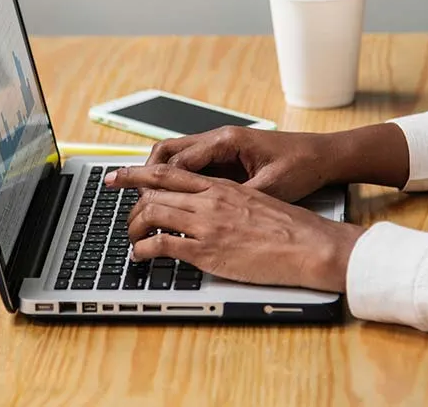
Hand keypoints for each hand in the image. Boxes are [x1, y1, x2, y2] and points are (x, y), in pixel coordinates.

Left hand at [105, 165, 364, 292]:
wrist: (310, 244)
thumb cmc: (290, 227)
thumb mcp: (256, 200)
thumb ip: (229, 200)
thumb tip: (212, 206)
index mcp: (221, 186)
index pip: (170, 172)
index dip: (139, 173)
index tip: (121, 175)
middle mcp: (209, 199)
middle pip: (154, 190)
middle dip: (128, 196)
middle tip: (118, 204)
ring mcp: (206, 224)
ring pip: (153, 213)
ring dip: (134, 225)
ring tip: (131, 236)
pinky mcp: (208, 250)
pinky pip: (162, 244)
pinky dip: (143, 249)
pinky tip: (140, 255)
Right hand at [146, 126, 336, 201]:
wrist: (324, 155)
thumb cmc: (301, 166)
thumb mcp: (269, 188)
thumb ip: (236, 199)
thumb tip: (206, 219)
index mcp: (226, 141)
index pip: (177, 160)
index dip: (154, 180)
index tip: (139, 199)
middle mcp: (218, 139)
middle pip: (167, 151)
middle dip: (144, 171)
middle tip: (123, 187)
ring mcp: (220, 147)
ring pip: (175, 157)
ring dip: (157, 175)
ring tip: (139, 196)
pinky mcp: (226, 157)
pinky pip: (191, 166)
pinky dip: (175, 179)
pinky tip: (168, 198)